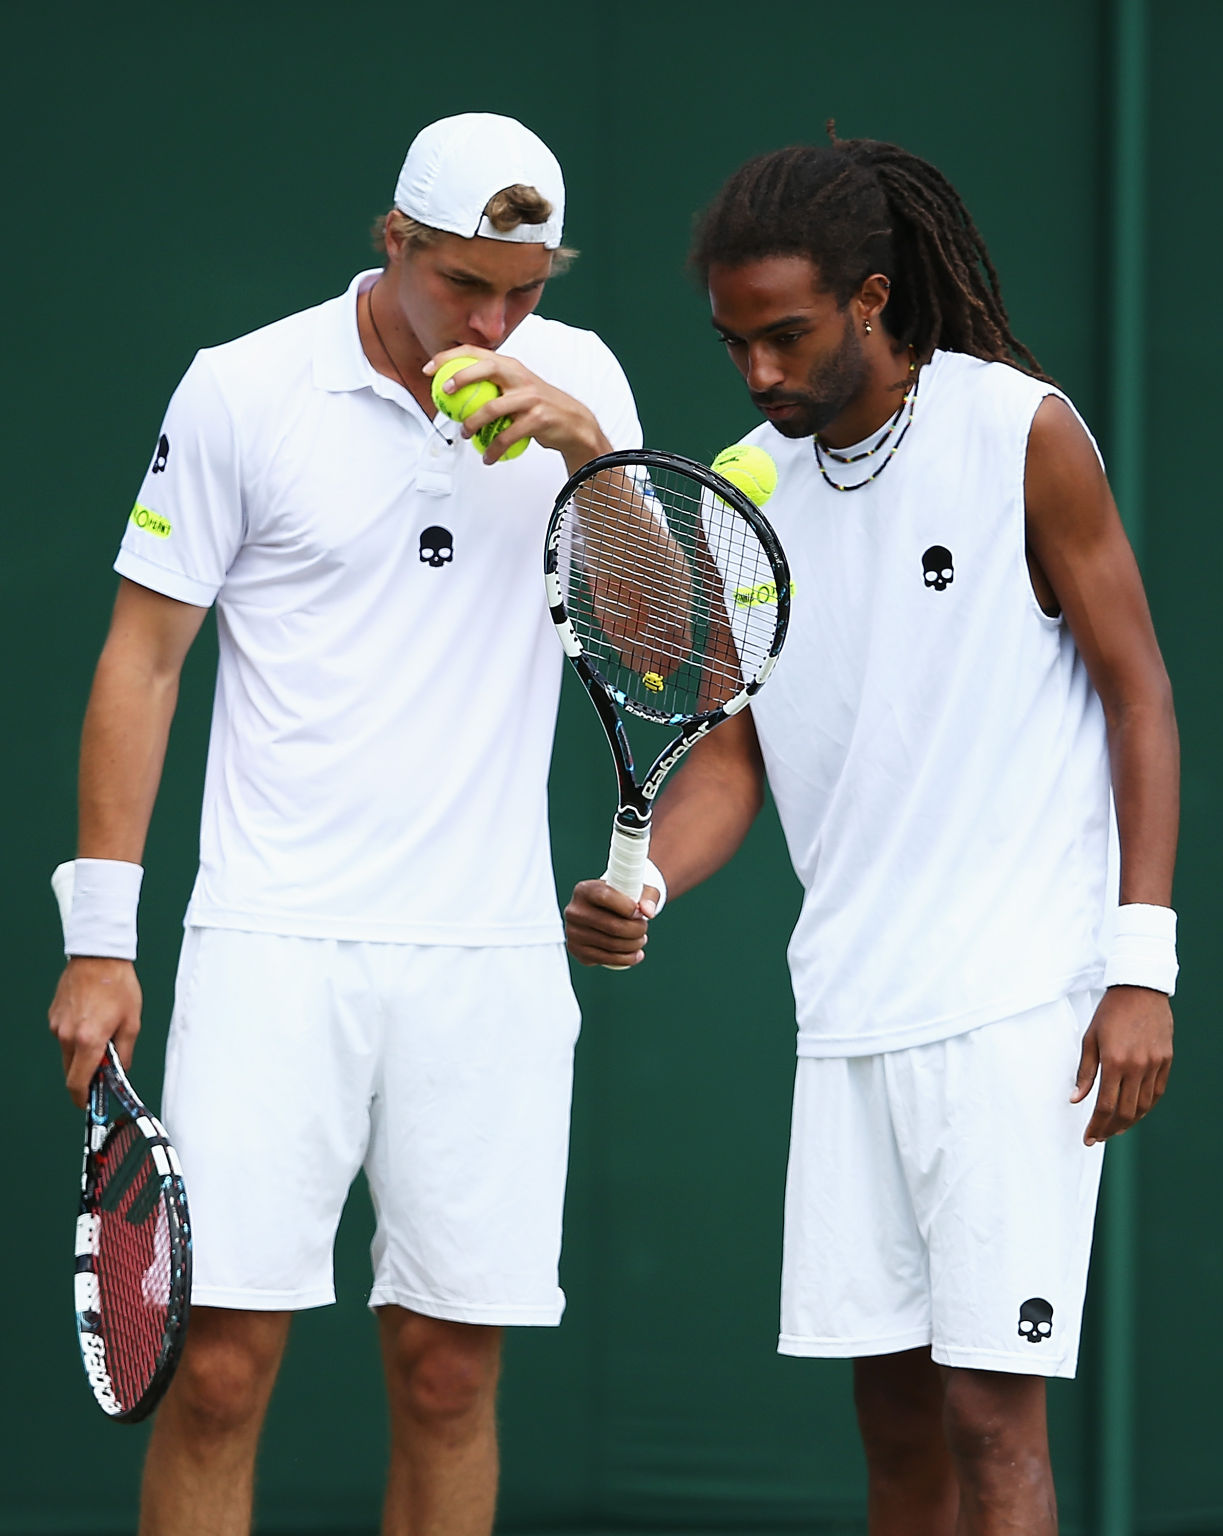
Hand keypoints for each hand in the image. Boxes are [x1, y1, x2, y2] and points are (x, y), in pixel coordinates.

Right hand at [48, 957, 141, 1107]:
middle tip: (104, 1066)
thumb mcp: (132, 1022)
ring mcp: (57, 1026)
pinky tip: (91, 1019)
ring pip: (68, 1053)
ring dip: (82, 1053)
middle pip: (71, 1071)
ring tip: (102, 1031)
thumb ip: (124, 1053)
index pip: (78, 1083)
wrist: (98, 956)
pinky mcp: (53, 1017)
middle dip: (87, 1074)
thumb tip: (119, 1071)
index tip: (88, 1104)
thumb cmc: (118, 985)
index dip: (83, 1099)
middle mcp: (67, 1036)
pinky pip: (64, 1036)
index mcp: (88, 1040)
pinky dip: (76, 1037)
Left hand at [425, 347, 610, 472]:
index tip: (429, 369)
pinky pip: (508, 436)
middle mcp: (520, 377)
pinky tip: (487, 457)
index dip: (449, 357)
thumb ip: (491, 384)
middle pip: (487, 369)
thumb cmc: (538, 407)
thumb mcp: (515, 387)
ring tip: (465, 435)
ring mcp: (530, 397)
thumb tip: (452, 389)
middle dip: (461, 377)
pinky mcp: (538, 418)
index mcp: (510, 365)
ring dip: (473, 423)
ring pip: (493, 408)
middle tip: (444, 392)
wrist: (573, 423)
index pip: (475, 353)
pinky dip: (494, 449)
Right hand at [564, 878, 659, 967]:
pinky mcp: (576, 950)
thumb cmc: (622, 897)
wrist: (603, 910)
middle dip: (636, 930)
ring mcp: (573, 932)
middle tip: (644, 928)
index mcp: (584, 890)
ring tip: (641, 940)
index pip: (605, 897)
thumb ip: (647, 896)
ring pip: (611, 945)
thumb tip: (648, 912)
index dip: (628, 908)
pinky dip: (626, 959)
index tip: (640, 913)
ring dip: (634, 945)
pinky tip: (636, 954)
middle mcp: (574, 911)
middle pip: (612, 926)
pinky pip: (606, 959)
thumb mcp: (637, 889)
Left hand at [1071, 985, 1172, 1143]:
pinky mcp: (1166, 1061)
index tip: (1088, 1138)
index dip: (1096, 1126)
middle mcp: (1137, 1067)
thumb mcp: (1089, 1039)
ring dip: (1129, 1122)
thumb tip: (1075, 1099)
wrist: (1140, 989)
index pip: (1105, 1106)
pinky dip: (1146, 1107)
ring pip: (1144, 1106)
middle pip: (1126, 1112)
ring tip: (1114, 1128)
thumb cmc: (1109, 1012)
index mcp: (1114, 1061)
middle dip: (1110, 1129)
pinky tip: (1134, 1112)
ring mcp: (1155, 1065)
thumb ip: (1084, 1072)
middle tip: (1099, 1137)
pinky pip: (1157, 1092)